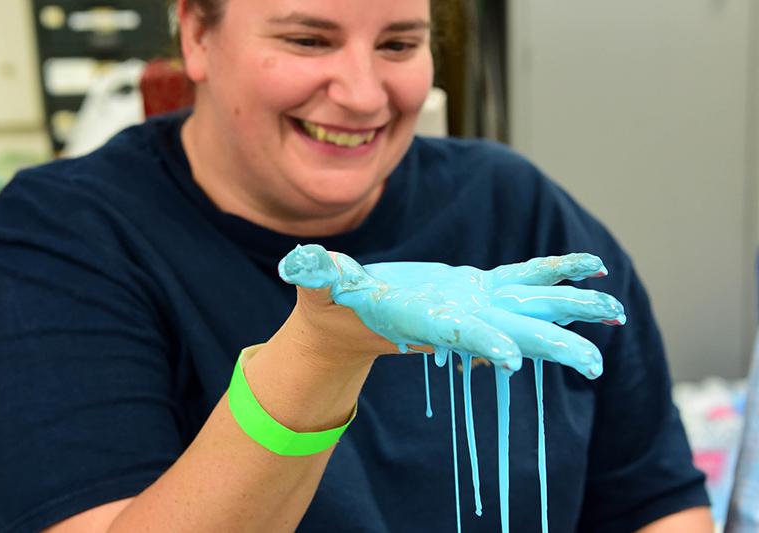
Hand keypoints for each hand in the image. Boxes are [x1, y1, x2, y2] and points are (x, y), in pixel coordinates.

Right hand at [278, 244, 624, 377]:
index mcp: (422, 320)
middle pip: (510, 332)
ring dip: (570, 310)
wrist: (351, 321)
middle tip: (594, 364)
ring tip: (616, 313)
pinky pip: (523, 279)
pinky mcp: (475, 287)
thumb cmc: (332, 306)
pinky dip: (555, 273)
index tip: (516, 360)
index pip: (456, 334)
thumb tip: (300, 260)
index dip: (484, 342)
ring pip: (528, 306)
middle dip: (551, 346)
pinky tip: (591, 269)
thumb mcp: (320, 288)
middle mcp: (456, 317)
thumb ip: (315, 274)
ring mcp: (471, 303)